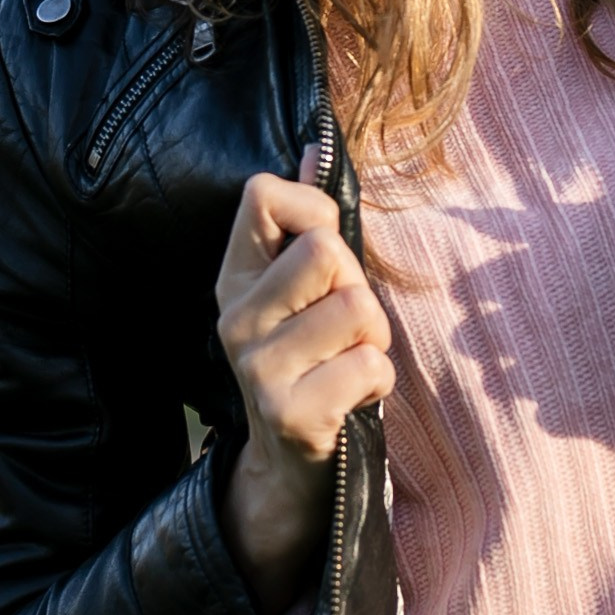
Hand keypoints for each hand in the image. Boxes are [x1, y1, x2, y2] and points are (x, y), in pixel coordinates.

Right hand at [215, 151, 394, 614]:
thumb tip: (314, 147)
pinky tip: (352, 397)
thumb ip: (308, 221)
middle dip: (359, 285)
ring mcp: (257, 368)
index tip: (324, 256)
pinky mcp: (290, 414)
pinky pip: (371, 365)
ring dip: (376, 337)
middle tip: (346, 325)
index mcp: (235, 275)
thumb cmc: (313, 358)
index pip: (262, 194)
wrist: (292, 467)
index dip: (315, 212)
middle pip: (326, 251)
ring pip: (357, 308)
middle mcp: (234, 318)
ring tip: (351, 361)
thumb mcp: (301, 290)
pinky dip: (379, 381)